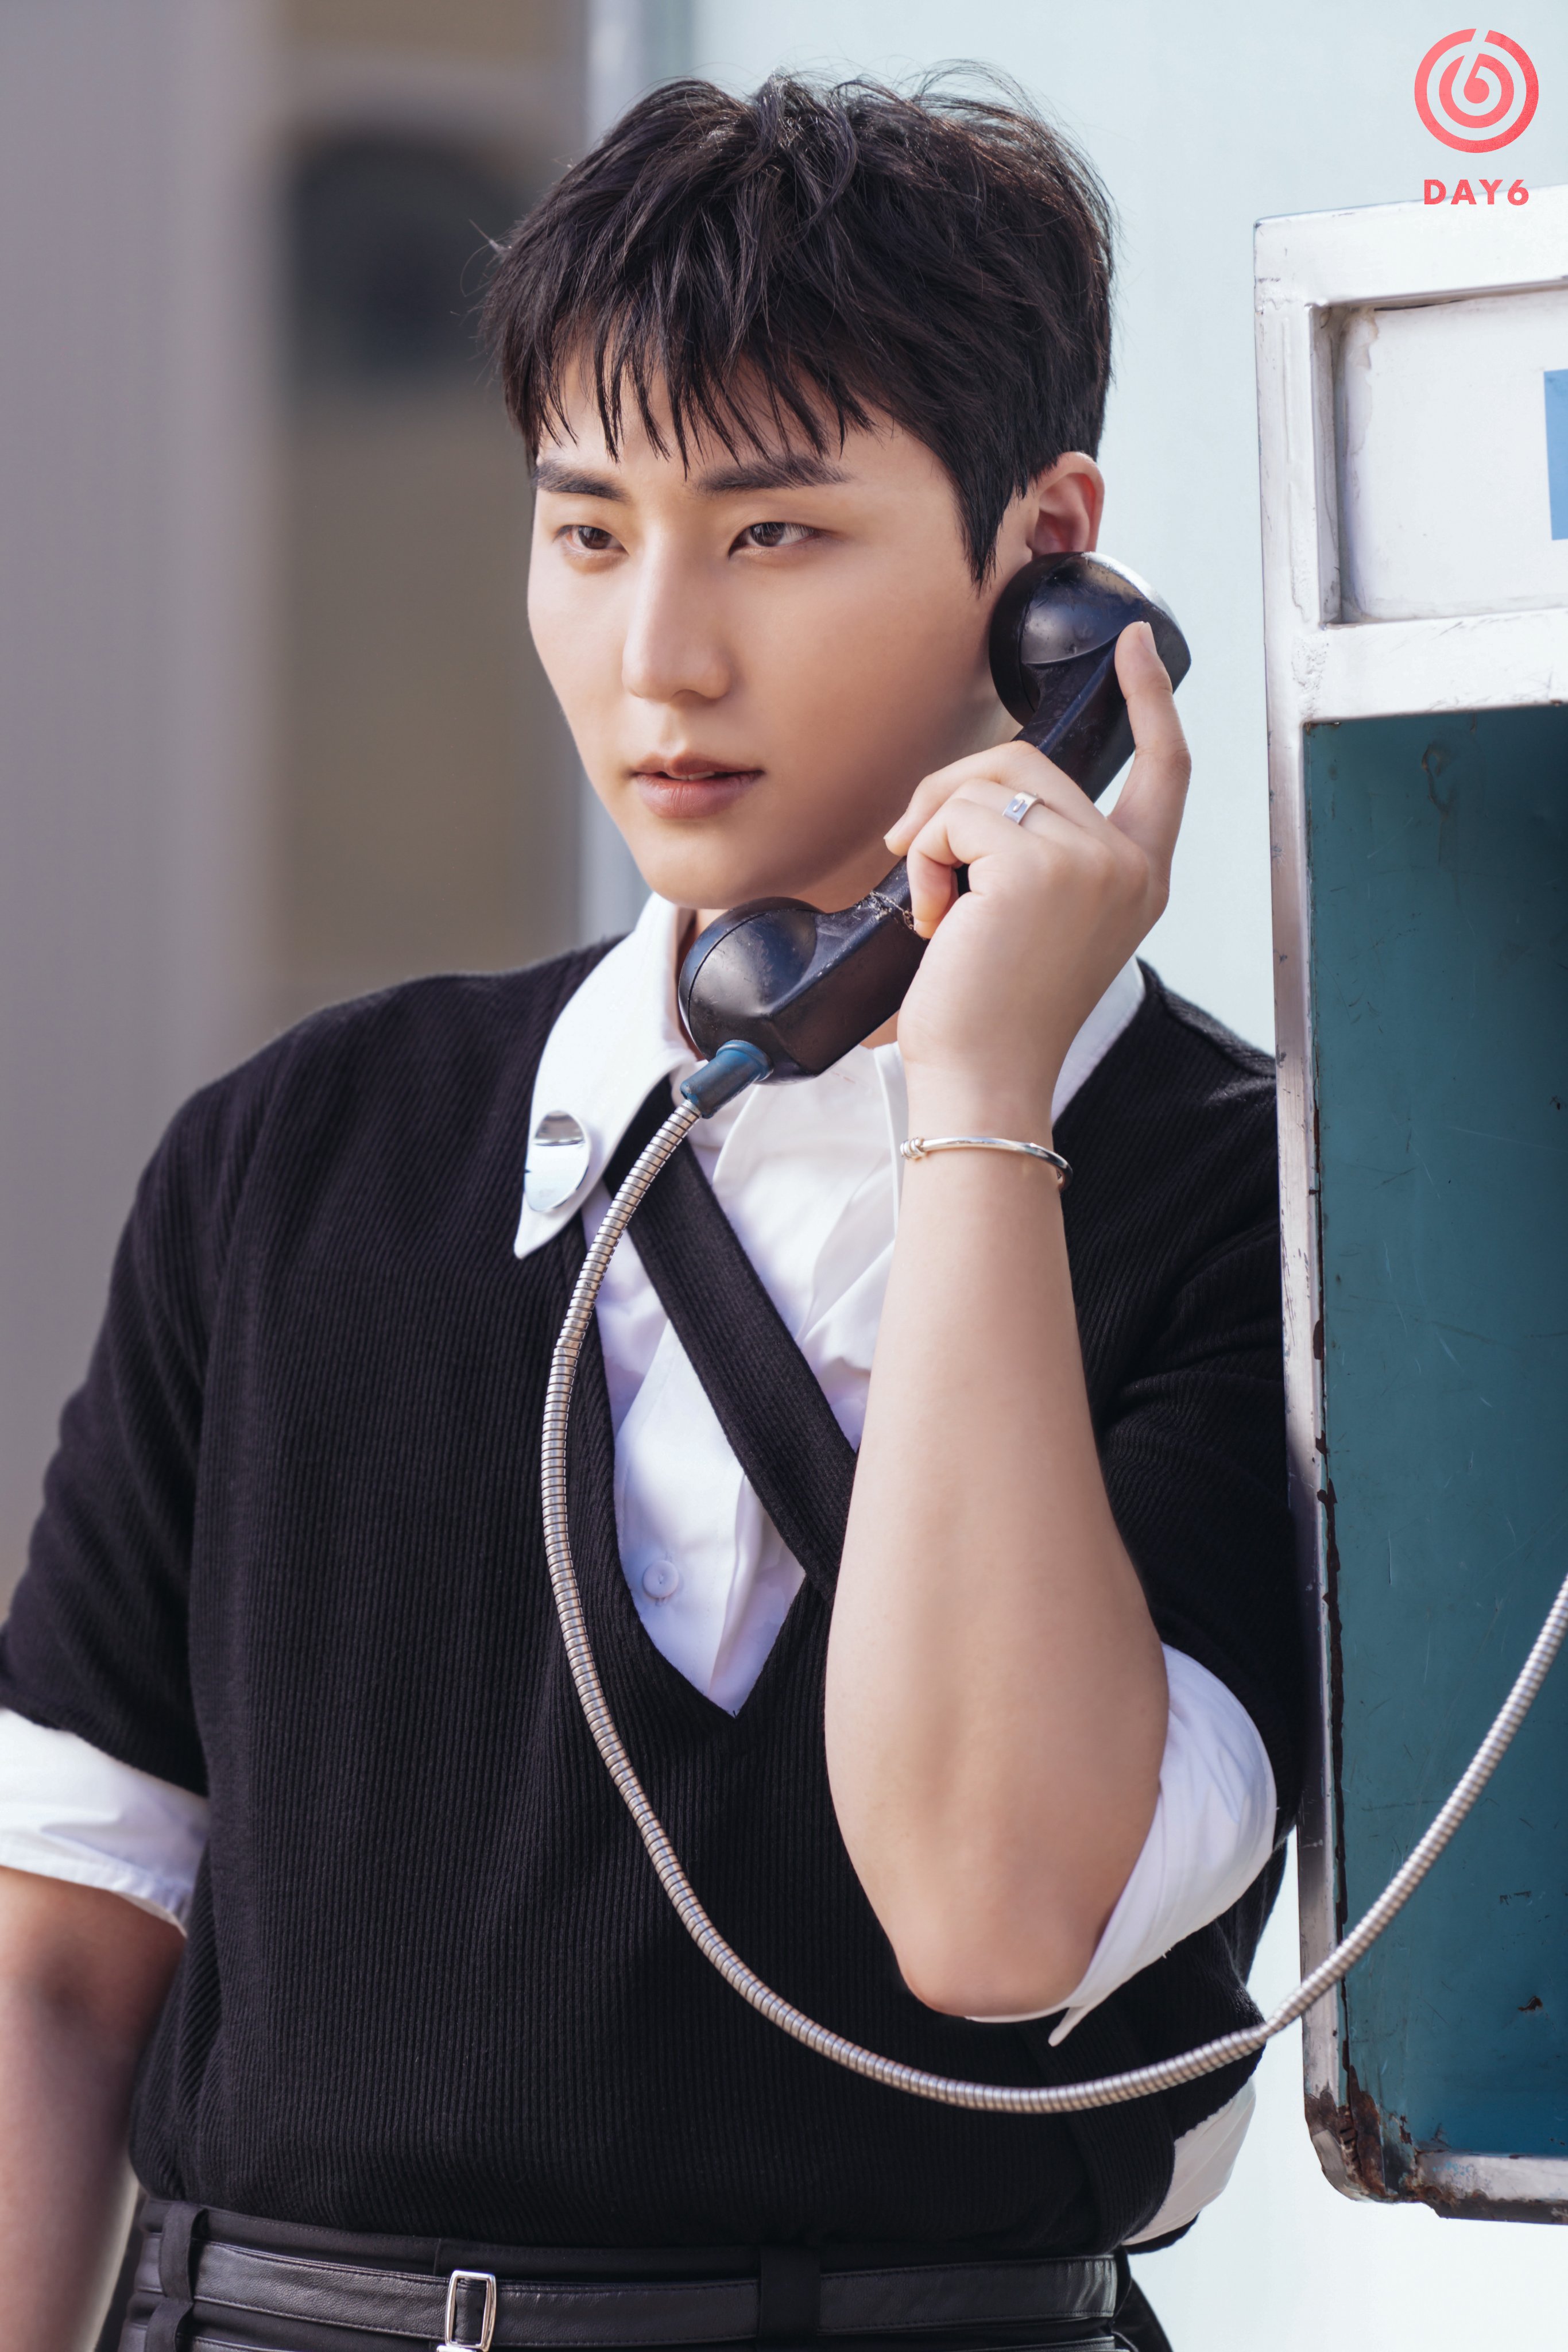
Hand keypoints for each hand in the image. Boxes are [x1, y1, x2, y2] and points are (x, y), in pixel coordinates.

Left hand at [884, 622, 1189, 1127]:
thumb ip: (1038, 854)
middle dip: (954, 795)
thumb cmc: (993, 1017)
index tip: (1137, 646)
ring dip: (934, 833)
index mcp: (1141, 879)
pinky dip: (925, 858)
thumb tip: (977, 798)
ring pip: (989, 781)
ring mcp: (1091, 861)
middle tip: (915, 859)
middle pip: (1031, 763)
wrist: (984, 1080)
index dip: (1151, 701)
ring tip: (934, 908)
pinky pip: (957, 815)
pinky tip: (935, 921)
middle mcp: (1129, 865)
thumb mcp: (1035, 920)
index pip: (1164, 768)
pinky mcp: (1039, 865)